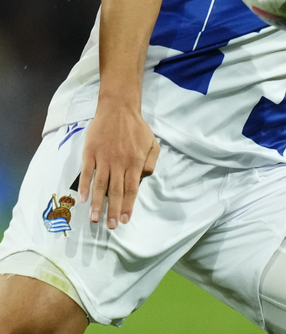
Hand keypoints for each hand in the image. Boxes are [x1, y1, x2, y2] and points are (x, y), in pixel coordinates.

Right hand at [79, 105, 159, 229]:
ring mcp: (104, 157)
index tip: (124, 220)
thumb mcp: (152, 143)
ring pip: (100, 185)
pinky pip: (87, 172)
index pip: (131, 189)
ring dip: (98, 204)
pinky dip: (85, 186)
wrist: (118, 108)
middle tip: (110, 227)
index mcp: (134, 161)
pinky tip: (83, 199)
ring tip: (95, 219)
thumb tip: (142, 179)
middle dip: (113, 210)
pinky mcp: (91, 152)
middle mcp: (119, 162)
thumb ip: (151, 162)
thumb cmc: (137, 127)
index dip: (128, 205)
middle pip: (116, 191)